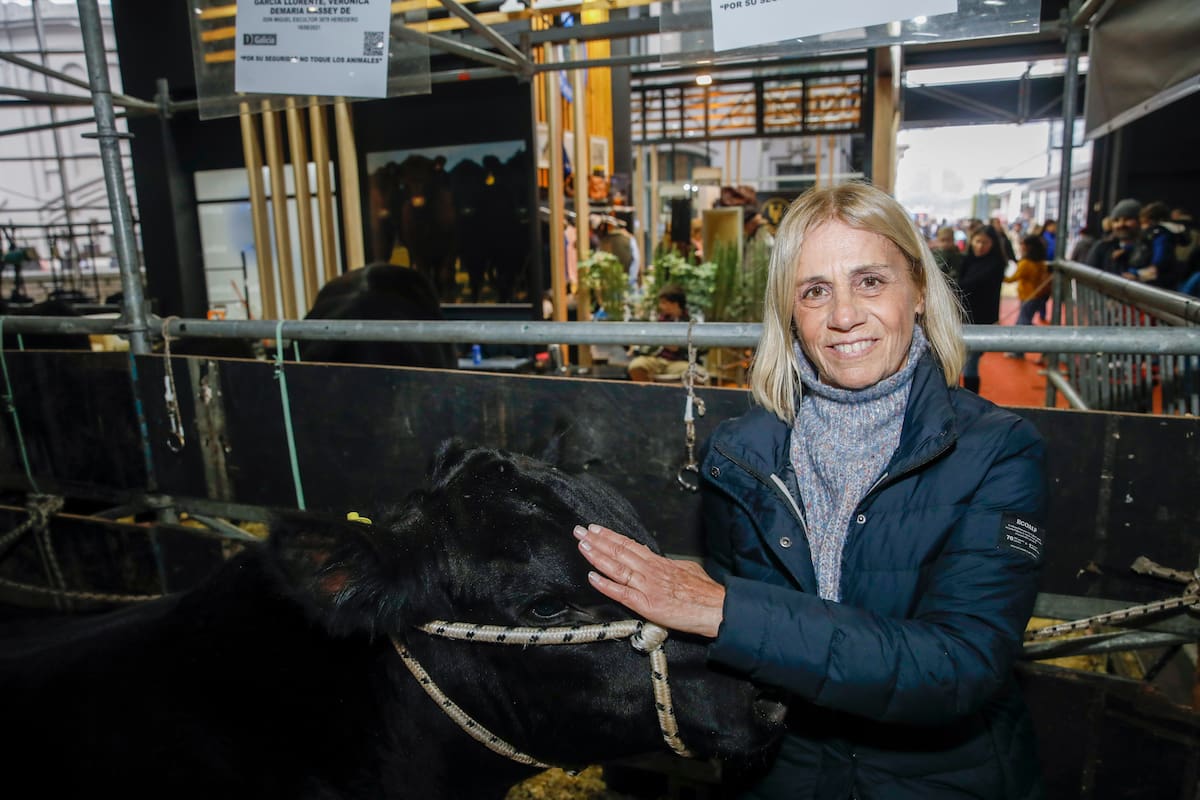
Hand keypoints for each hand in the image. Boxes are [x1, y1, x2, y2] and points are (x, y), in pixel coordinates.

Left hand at [574, 524, 724, 637]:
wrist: (716, 608)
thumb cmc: (705, 592)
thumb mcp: (687, 569)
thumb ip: (668, 566)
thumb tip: (659, 561)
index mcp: (659, 563)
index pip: (630, 545)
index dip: (611, 537)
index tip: (597, 529)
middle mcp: (650, 571)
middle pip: (619, 551)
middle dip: (597, 540)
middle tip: (579, 531)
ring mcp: (647, 587)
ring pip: (616, 567)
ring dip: (596, 555)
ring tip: (582, 545)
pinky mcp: (646, 604)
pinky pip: (621, 593)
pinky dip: (605, 584)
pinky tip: (592, 576)